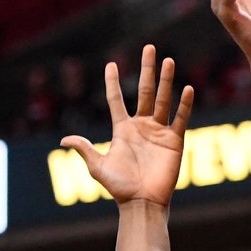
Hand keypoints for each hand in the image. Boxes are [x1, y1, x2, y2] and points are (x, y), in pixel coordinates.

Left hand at [60, 44, 192, 205]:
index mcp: (123, 129)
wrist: (142, 202)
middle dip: (147, 70)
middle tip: (149, 48)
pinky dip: (184, 105)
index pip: (116, 100)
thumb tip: (64, 140)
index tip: (111, 64)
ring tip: (169, 60)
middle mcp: (142, 126)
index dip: (113, 82)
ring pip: (164, 100)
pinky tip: (187, 89)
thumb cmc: (119, 187)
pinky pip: (180, 119)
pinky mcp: (174, 141)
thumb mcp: (98, 167)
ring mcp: (159, 132)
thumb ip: (85, 149)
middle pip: (145, 91)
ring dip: (166, 80)